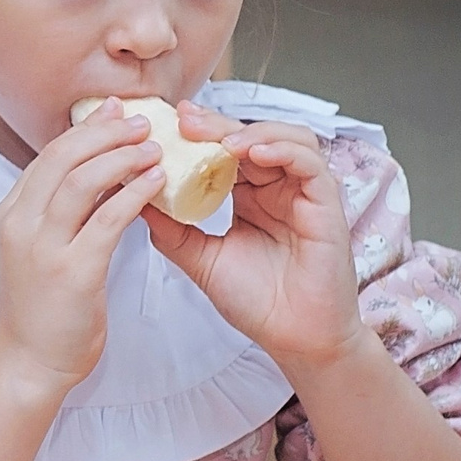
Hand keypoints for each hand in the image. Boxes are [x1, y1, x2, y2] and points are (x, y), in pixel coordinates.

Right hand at [0, 103, 167, 390]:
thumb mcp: (38, 250)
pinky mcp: (72, 271)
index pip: (48, 155)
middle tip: (142, 121)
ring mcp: (43, 247)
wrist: (27, 363)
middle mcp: (21, 224)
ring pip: (82, 179)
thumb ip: (57, 213)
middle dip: (106, 131)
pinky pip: (107, 219)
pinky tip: (156, 182)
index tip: (116, 112)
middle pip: (62, 156)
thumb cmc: (41, 310)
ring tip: (154, 146)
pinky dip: (134, 194)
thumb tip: (94, 173)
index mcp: (12, 214)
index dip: (85, 128)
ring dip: (122, 156)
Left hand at [143, 107, 364, 372]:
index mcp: (249, 196)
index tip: (167, 125)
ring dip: (251, 132)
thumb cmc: (257, 302)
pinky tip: (254, 154)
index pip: (225, 150)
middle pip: (251, 136)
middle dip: (216, 125)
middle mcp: (278, 187)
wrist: (294, 339)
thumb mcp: (201, 259)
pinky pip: (310, 163)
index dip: (199, 133)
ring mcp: (304, 192)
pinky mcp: (327, 202)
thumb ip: (172, 229)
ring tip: (219, 140)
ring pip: (285, 138)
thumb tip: (133, 198)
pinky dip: (283, 150)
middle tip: (185, 121)